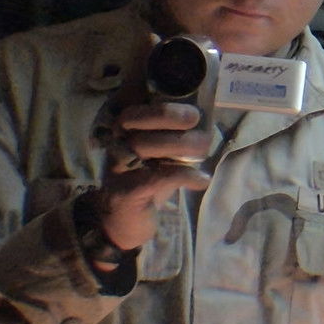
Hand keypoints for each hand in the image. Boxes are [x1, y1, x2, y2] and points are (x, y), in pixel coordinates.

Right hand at [98, 101, 211, 250]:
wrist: (123, 221)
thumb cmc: (148, 178)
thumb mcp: (160, 151)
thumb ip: (175, 132)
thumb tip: (208, 115)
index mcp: (124, 129)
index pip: (133, 107)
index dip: (157, 102)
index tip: (190, 107)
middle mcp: (116, 143)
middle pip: (134, 119)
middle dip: (170, 115)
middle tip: (195, 118)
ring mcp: (117, 167)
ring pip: (145, 145)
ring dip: (182, 144)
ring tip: (204, 150)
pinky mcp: (125, 192)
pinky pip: (156, 177)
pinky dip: (184, 175)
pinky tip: (202, 179)